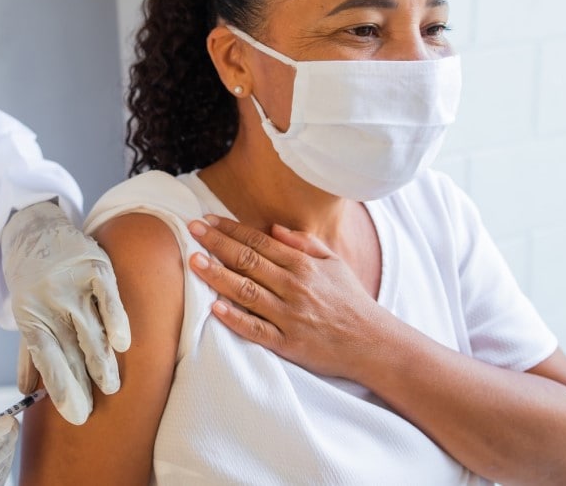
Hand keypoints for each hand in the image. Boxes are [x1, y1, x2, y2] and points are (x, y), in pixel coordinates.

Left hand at [1, 200, 130, 424]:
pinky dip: (115, 320)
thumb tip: (26, 392)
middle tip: (93, 411)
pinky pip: (108, 297)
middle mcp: (49, 301)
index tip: (75, 415)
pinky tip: (123, 344)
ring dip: (100, 361)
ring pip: (90, 328)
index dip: (61, 388)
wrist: (34, 228)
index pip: (45, 359)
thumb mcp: (26, 313)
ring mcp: (72, 283)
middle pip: (69, 350)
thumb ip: (29, 352)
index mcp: (30, 316)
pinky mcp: (94, 266)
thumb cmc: (32, 280)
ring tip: (111, 387)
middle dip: (82, 383)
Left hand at [187, 215, 384, 378]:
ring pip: (247, 292)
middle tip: (191, 230)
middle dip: (217, 244)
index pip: (259, 242)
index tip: (207, 220)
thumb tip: (273, 228)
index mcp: (303, 265)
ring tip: (194, 262)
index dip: (231, 230)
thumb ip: (303, 243)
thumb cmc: (352, 301)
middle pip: (248, 261)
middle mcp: (295, 287)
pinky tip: (215, 308)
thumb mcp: (334, 264)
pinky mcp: (289, 344)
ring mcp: (290, 316)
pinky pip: (257, 330)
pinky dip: (236, 319)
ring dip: (218, 276)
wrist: (375, 344)